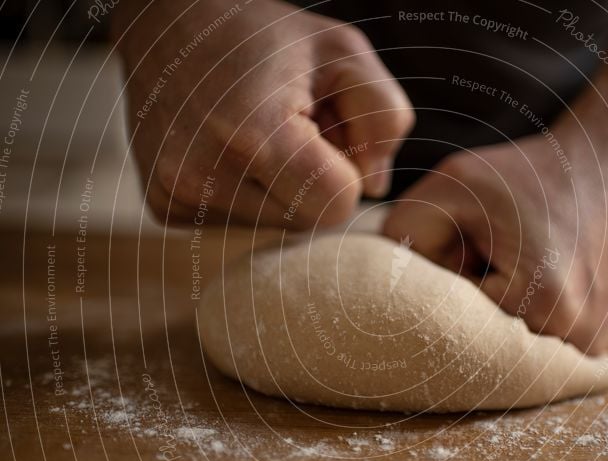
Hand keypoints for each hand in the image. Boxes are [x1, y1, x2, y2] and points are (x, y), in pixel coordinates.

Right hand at [113, 0, 413, 226]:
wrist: (165, 24)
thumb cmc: (263, 35)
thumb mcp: (342, 51)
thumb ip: (384, 117)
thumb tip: (375, 187)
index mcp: (253, 135)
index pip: (335, 207)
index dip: (345, 174)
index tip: (325, 134)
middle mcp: (204, 175)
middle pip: (304, 224)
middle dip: (313, 184)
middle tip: (291, 131)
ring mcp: (176, 196)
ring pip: (272, 229)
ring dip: (280, 192)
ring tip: (258, 138)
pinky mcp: (163, 207)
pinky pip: (237, 225)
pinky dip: (247, 196)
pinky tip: (231, 153)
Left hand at [382, 126, 607, 354]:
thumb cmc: (529, 174)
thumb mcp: (452, 185)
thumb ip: (403, 234)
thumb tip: (378, 294)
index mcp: (542, 302)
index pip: (452, 330)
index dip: (436, 296)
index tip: (446, 259)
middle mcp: (575, 340)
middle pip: (480, 350)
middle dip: (460, 314)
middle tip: (474, 261)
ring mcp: (590, 350)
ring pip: (506, 355)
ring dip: (490, 321)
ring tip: (508, 269)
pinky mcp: (594, 348)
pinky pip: (534, 352)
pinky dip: (517, 323)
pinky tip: (527, 282)